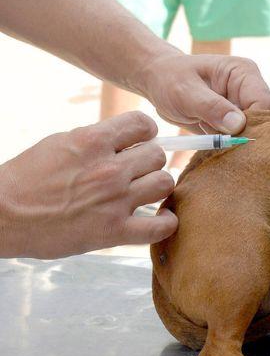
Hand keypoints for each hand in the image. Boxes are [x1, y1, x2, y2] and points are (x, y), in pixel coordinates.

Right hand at [0, 112, 176, 258]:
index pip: (143, 123)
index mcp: (92, 142)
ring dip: (157, 186)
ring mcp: (114, 202)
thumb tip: (127, 137)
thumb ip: (97, 139)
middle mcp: (108, 170)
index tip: (141, 140)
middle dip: (149, 160)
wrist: (1, 216)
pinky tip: (161, 216)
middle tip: (136, 170)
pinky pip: (161, 226)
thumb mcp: (61, 143)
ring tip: (145, 190)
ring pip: (165, 183)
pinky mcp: (114, 232)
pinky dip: (167, 222)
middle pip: (157, 155)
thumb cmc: (26, 179)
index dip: (146, 131)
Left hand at [136, 53, 269, 133]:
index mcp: (244, 73)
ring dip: (236, 141)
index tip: (232, 139)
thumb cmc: (169, 79)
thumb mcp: (185, 92)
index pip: (264, 103)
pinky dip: (229, 144)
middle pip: (264, 120)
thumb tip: (238, 126)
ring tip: (211, 137)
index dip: (253, 124)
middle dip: (245, 135)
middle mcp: (250, 88)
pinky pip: (242, 137)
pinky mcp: (236, 119)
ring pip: (254, 131)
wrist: (158, 82)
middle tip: (221, 143)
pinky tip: (212, 141)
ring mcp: (244, 104)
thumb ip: (211, 107)